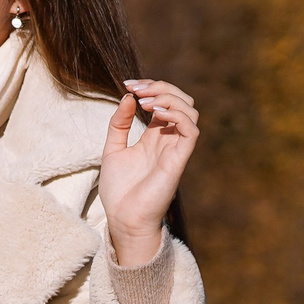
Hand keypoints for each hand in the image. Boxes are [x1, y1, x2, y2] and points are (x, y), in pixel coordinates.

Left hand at [99, 79, 198, 266]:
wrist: (124, 220)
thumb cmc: (119, 191)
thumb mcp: (112, 149)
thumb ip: (120, 123)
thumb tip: (128, 97)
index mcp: (154, 137)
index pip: (164, 102)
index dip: (150, 87)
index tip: (128, 84)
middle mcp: (168, 140)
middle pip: (181, 101)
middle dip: (160, 87)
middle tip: (137, 89)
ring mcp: (175, 149)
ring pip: (190, 111)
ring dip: (169, 97)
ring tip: (145, 100)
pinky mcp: (179, 160)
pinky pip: (191, 131)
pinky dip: (176, 115)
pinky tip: (155, 113)